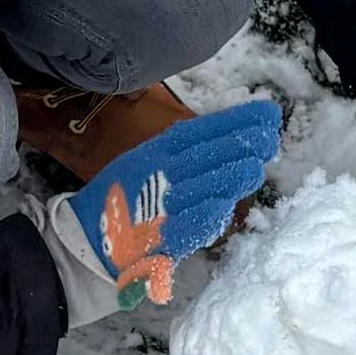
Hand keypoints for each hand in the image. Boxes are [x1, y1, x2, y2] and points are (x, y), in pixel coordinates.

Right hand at [39, 100, 281, 320]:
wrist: (85, 238)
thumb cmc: (125, 199)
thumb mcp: (149, 162)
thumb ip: (185, 153)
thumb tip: (235, 141)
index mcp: (156, 152)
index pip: (199, 132)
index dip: (234, 121)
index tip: (267, 114)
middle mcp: (155, 173)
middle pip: (201, 155)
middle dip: (238, 144)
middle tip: (270, 138)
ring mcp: (154, 205)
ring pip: (194, 187)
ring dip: (226, 176)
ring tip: (256, 167)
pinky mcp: (153, 239)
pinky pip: (178, 226)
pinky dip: (199, 216)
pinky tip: (222, 207)